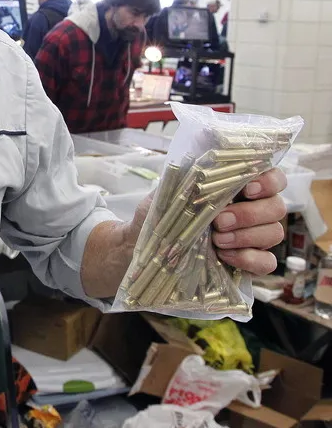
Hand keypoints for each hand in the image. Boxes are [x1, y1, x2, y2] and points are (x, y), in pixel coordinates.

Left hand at [124, 167, 287, 278]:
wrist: (150, 245)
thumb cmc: (163, 213)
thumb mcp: (169, 192)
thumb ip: (187, 178)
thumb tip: (196, 165)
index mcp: (240, 187)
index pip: (273, 177)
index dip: (269, 181)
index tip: (247, 189)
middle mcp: (254, 209)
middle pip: (277, 207)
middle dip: (249, 214)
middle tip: (219, 221)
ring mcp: (256, 237)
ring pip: (275, 233)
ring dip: (246, 236)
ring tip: (217, 239)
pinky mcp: (253, 262)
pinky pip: (268, 262)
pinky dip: (249, 259)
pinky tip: (225, 256)